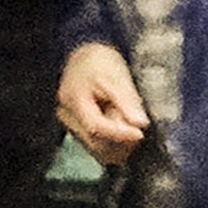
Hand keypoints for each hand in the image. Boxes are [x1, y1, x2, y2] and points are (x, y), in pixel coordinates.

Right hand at [59, 43, 148, 161]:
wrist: (84, 58)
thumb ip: (128, 101)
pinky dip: (113, 143)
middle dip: (121, 140)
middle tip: (137, 126)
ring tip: (129, 125)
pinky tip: (121, 130)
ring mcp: (70, 125)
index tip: (139, 133)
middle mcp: (67, 116)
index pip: (95, 127)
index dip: (120, 134)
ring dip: (118, 144)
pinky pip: (97, 147)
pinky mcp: (78, 130)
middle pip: (96, 143)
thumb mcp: (116, 75)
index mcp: (73, 99)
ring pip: (98, 150)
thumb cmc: (98, 62)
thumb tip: (141, 123)